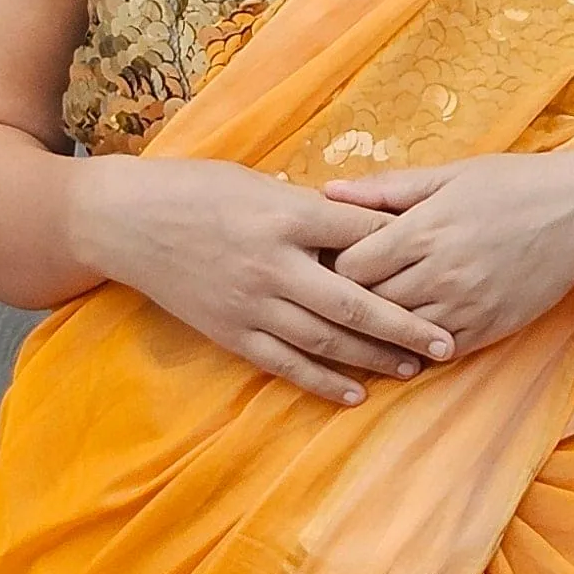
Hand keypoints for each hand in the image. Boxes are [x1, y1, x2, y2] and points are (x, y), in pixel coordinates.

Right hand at [73, 156, 456, 407]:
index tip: (443, 267)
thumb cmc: (196, 188)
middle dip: (404, 324)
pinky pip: (286, 363)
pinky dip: (323, 381)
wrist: (127, 221)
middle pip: (354, 302)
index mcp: (285, 215)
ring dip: (373, 357)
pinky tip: (355, 392)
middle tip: (446, 342)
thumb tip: (361, 222)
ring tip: (413, 367)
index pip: (360, 237)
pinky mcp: (231, 332)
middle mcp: (273, 263)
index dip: (404, 253)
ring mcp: (252, 303)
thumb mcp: (256, 181)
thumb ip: (307, 207)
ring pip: (325, 339)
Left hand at [321, 149, 573, 356]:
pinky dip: (415, 346)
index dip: (334, 264)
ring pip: (398, 332)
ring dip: (378, 326)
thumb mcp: (449, 174)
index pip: (351, 265)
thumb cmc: (511, 184)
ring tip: (364, 316)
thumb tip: (327, 191)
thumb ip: (386, 189)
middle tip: (335, 293)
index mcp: (425, 228)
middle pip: (368, 302)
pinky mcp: (488, 330)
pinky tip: (405, 335)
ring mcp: (466, 306)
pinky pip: (436, 352)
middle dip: (348, 298)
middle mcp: (442, 272)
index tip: (329, 259)